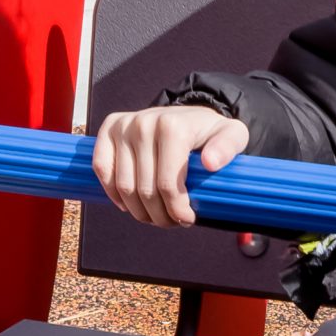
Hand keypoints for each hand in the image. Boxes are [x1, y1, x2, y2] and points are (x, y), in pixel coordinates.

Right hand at [89, 105, 249, 227]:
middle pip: (145, 189)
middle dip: (159, 215)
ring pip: (123, 186)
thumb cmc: (209, 131)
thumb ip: (228, 148)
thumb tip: (211, 163)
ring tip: (154, 216)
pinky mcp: (109, 129)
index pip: (167, 184)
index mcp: (173, 126)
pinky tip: (128, 203)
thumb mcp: (232, 135)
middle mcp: (144, 123)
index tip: (187, 220)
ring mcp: (124, 126)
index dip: (176, 210)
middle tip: (171, 222)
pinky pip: (102, 169)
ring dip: (138, 210)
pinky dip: (113, 192)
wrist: (187, 114)